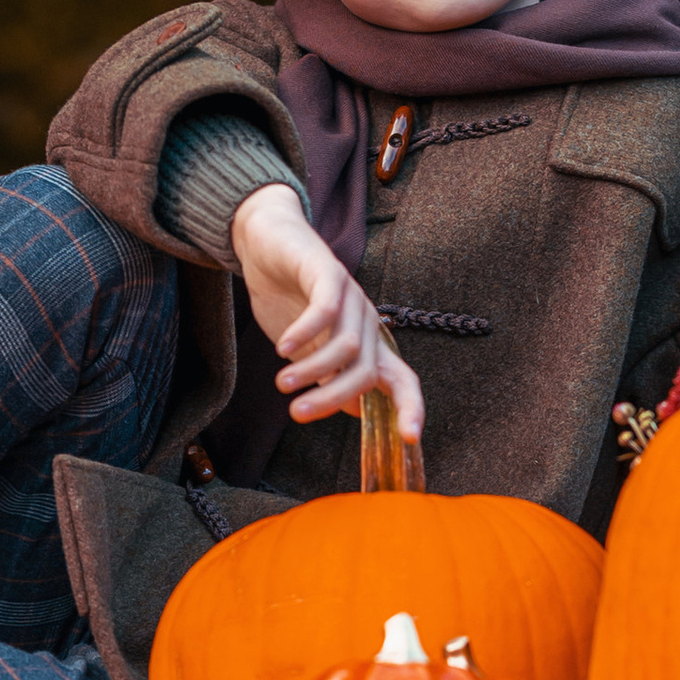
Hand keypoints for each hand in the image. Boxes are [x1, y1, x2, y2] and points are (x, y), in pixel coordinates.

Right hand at [230, 182, 424, 441]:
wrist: (269, 241)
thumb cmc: (289, 300)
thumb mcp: (311, 349)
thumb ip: (331, 378)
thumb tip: (354, 412)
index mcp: (369, 344)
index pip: (402, 381)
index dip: (410, 409)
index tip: (409, 438)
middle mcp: (368, 321)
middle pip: (367, 372)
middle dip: (333, 398)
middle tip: (297, 413)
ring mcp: (352, 295)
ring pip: (347, 345)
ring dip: (313, 370)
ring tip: (282, 383)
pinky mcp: (328, 271)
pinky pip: (326, 310)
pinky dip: (305, 332)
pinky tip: (282, 347)